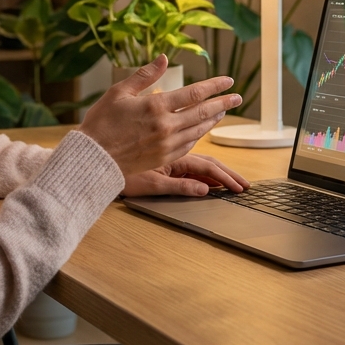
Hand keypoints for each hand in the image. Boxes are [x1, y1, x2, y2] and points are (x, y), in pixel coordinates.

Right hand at [79, 55, 240, 177]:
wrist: (93, 158)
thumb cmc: (102, 122)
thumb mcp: (119, 92)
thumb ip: (145, 75)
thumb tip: (164, 58)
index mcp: (156, 106)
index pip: (194, 93)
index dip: (214, 86)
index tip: (228, 81)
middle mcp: (166, 126)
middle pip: (203, 112)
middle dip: (223, 103)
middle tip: (237, 96)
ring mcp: (167, 144)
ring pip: (199, 130)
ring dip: (213, 119)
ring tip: (222, 111)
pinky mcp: (164, 158)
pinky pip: (188, 145)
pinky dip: (198, 135)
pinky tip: (201, 129)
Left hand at [122, 154, 249, 196]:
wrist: (98, 159)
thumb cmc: (122, 172)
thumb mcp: (152, 185)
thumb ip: (180, 187)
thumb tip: (205, 191)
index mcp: (176, 157)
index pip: (208, 167)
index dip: (226, 177)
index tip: (241, 186)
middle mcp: (176, 152)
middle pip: (210, 164)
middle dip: (229, 175)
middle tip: (246, 186)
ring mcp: (170, 154)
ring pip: (201, 160)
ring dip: (219, 170)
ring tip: (236, 179)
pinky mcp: (163, 156)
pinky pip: (189, 159)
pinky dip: (203, 168)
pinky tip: (210, 174)